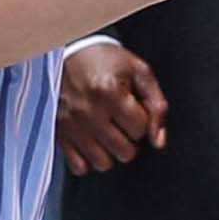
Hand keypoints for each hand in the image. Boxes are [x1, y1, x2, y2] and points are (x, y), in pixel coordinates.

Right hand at [56, 41, 168, 173]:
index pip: (140, 129)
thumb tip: (159, 141)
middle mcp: (88, 111)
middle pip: (124, 151)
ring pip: (103, 163)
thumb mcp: (139, 72)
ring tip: (109, 133)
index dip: (141, 120)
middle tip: (122, 122)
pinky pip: (79, 167)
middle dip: (129, 139)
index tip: (133, 108)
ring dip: (111, 151)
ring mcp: (72, 126)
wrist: (70, 52)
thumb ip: (157, 105)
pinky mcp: (59, 134)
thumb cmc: (106, 60)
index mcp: (109, 92)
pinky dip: (88, 159)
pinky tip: (93, 143)